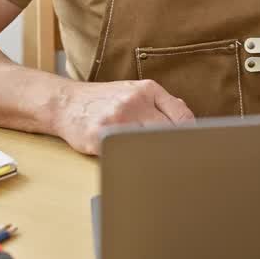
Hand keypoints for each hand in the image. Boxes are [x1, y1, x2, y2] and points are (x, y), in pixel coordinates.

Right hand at [51, 79, 194, 154]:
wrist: (65, 103)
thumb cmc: (103, 100)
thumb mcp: (133, 91)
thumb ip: (160, 103)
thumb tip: (188, 118)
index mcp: (147, 90)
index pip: (182, 115)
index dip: (191, 135)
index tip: (194, 148)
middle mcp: (134, 102)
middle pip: (169, 132)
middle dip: (176, 149)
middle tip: (182, 164)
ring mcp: (117, 120)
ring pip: (149, 145)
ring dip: (156, 159)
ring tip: (160, 168)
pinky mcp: (100, 137)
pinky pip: (124, 155)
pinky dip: (132, 163)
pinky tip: (134, 167)